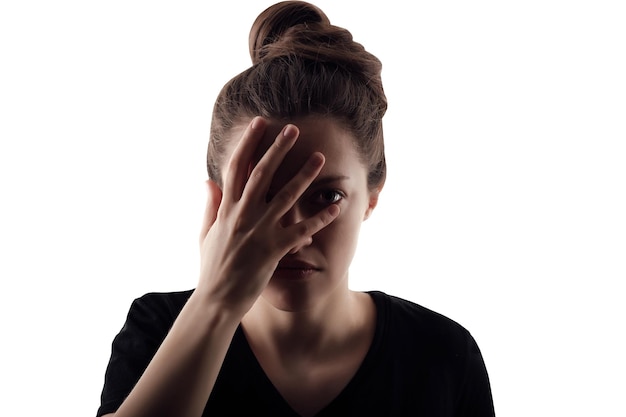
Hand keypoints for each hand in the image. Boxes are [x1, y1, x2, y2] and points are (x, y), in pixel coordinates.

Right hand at [197, 117, 339, 315]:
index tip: (260, 123)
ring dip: (304, 175)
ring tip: (319, 158)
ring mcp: (259, 232)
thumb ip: (210, 206)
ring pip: (285, 197)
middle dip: (278, 149)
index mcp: (226, 209)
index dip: (248, 143)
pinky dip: (319, 219)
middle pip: (262, 174)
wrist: (217, 300)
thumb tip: (207, 181)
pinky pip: (301, 230)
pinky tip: (335, 207)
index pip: (236, 168)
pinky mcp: (273, 251)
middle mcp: (242, 216)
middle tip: (293, 129)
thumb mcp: (205, 233)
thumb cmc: (212, 267)